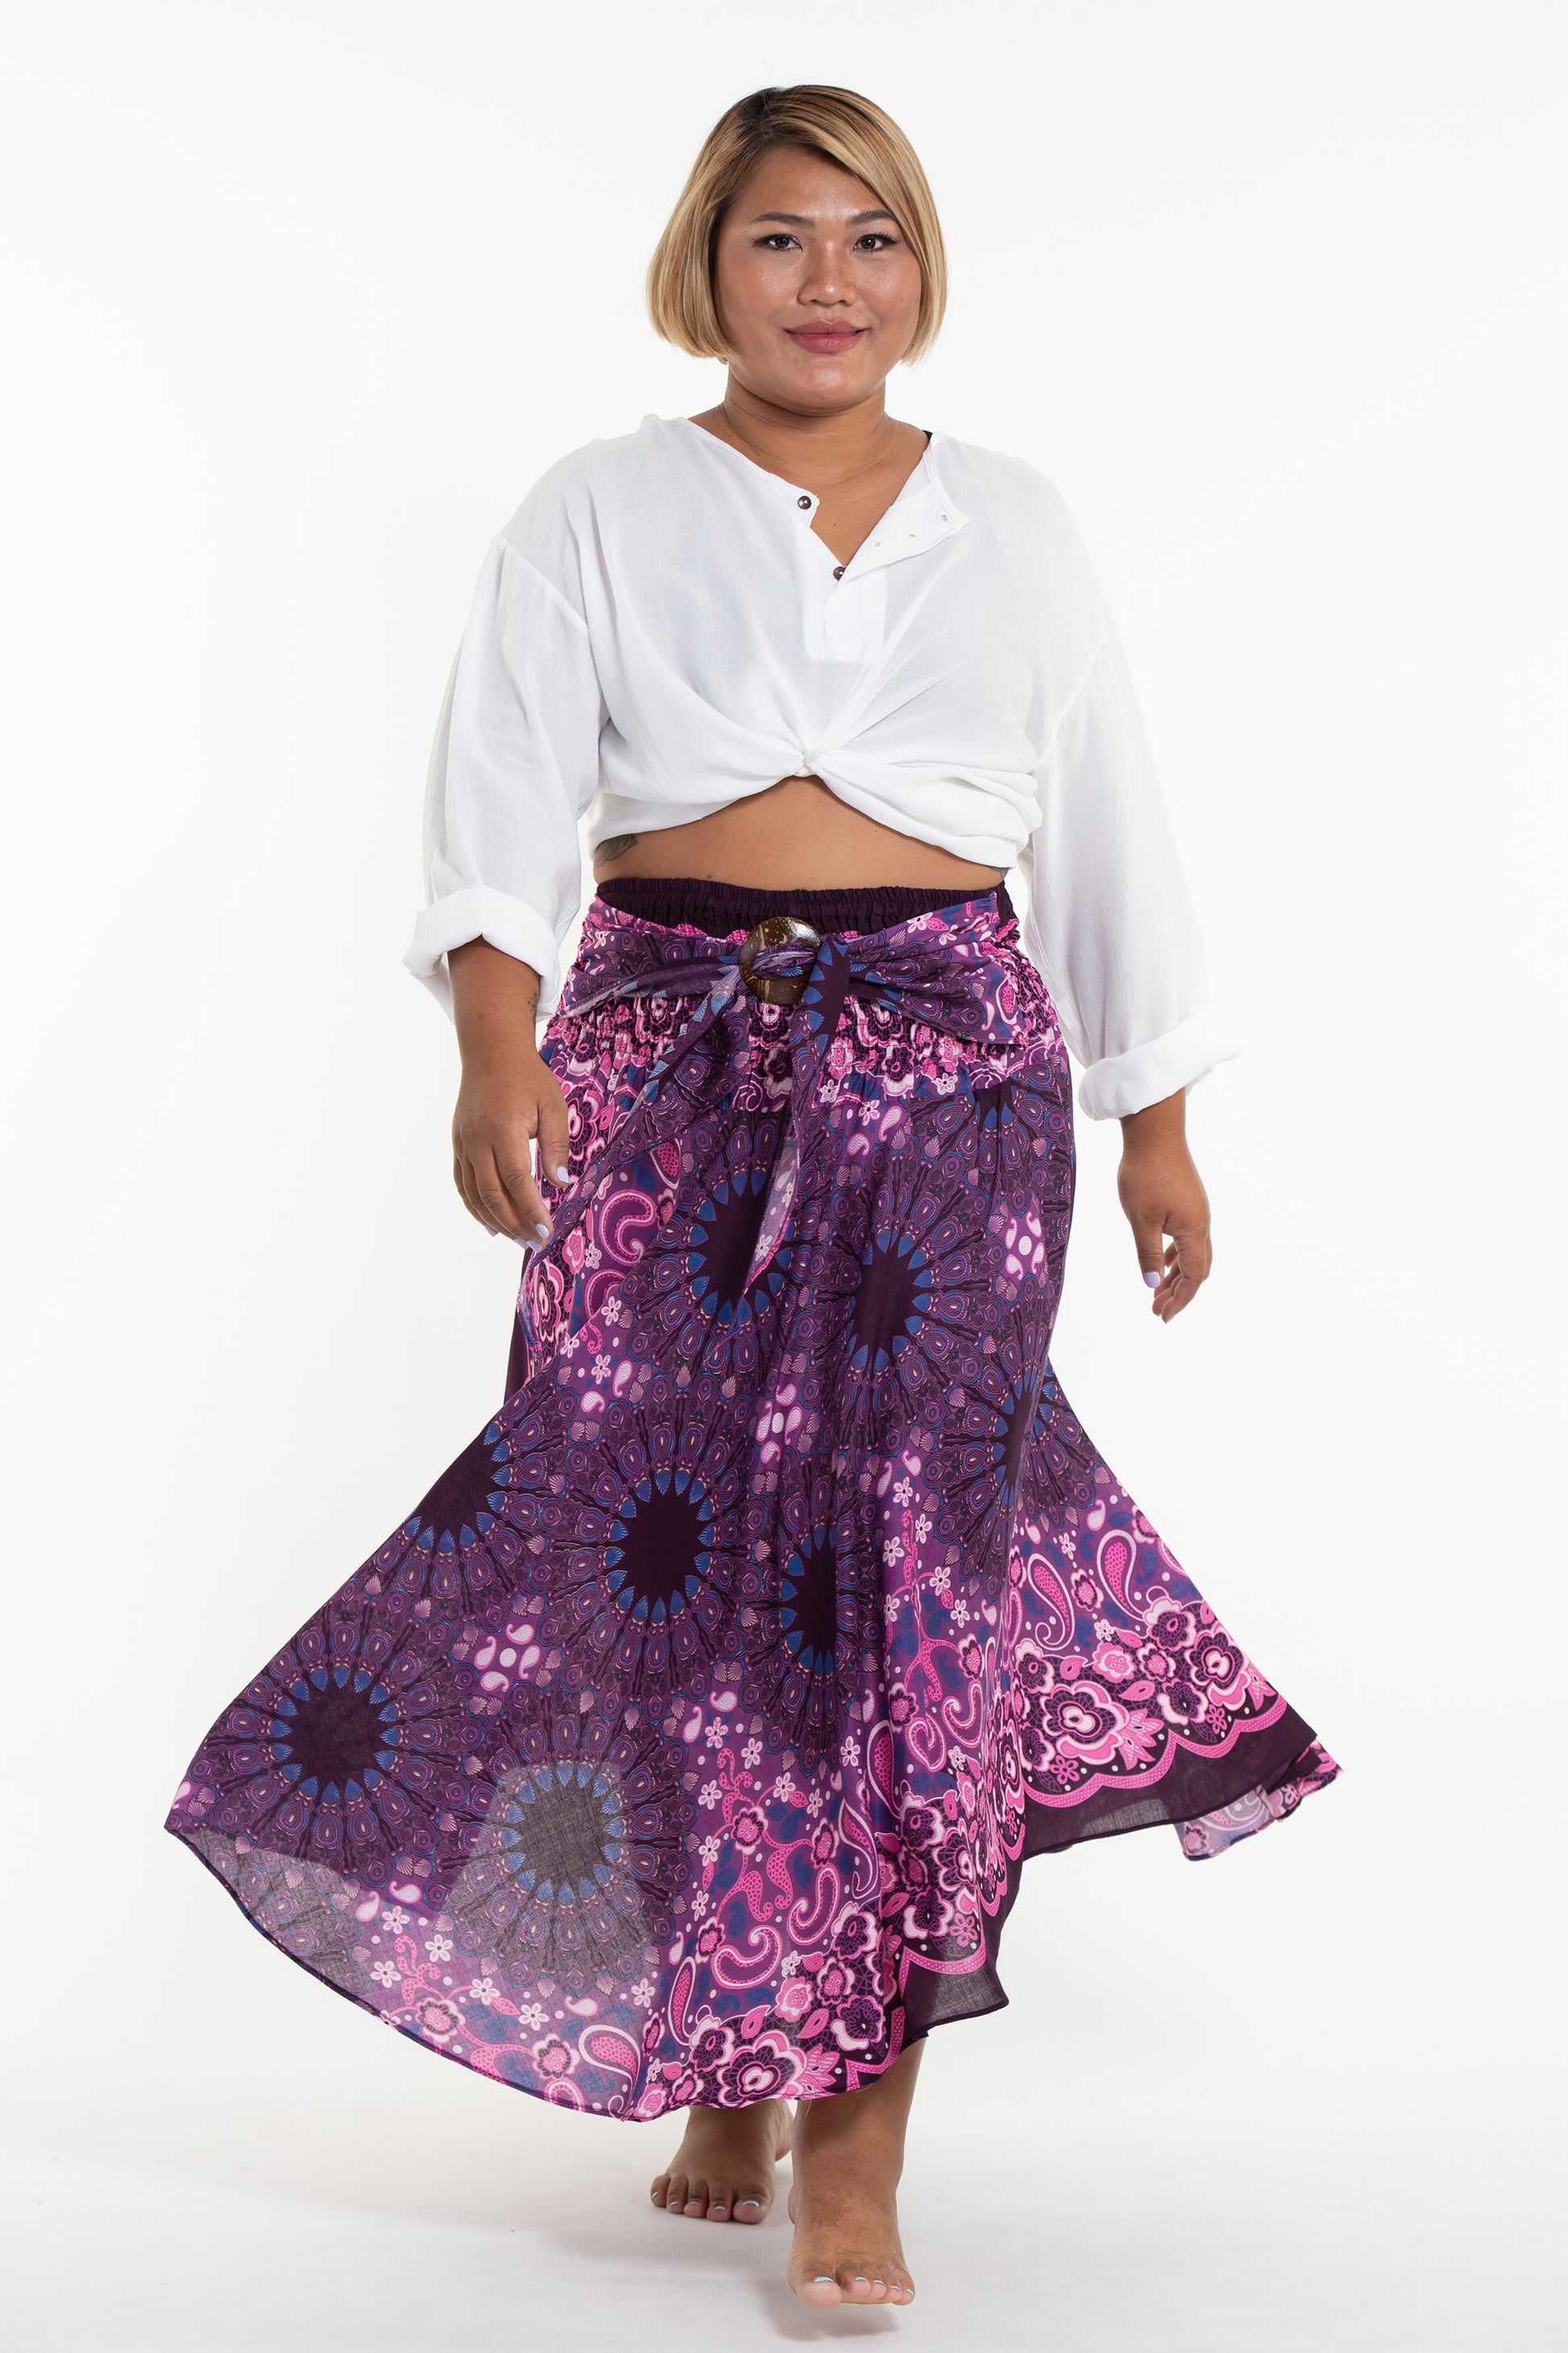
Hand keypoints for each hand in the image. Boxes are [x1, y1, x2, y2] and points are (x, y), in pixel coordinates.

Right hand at [452, 1042, 569, 1246]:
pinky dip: (475, 1207)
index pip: (518, 1180)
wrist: (491, 1052)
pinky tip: (491, 1224)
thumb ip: (557, 1145)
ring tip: (518, 1241)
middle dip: (515, 1224)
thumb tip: (561, 1183)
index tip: (547, 1232)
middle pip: (493, 1194)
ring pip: (474, 1193)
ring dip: (496, 1221)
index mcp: (504, 1129)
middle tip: (535, 1244)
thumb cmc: (528, 1078)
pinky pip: (462, 1183)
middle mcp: (478, 1140)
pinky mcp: (457, 1144)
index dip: (531, 1210)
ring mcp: (463, 1144)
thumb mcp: (553, 1105)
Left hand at [1116, 1090, 1211, 1321]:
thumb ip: (1147, 1254)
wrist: (1154, 1133)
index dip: (1180, 1299)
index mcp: (1193, 1231)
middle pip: (1197, 1268)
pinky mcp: (1187, 1201)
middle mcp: (1201, 1223)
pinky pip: (1185, 1237)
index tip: (1163, 1317)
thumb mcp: (1141, 1220)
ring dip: (1175, 1275)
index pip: (1193, 1276)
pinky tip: (1160, 1262)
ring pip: (1191, 1253)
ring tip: (1156, 1292)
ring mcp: (1196, 1211)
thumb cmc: (1145, 1175)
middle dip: (1179, 1292)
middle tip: (1157, 1310)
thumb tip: (1151, 1285)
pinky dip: (1174, 1255)